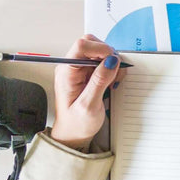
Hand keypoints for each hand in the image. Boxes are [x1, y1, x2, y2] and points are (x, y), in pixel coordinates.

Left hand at [49, 35, 120, 150]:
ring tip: (111, 81)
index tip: (113, 62)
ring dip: (111, 62)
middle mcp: (71, 67)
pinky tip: (110, 82)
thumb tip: (111, 61)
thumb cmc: (77, 124)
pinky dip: (111, 68)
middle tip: (113, 73)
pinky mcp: (87, 73)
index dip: (101, 49)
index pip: (82, 46)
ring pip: (99, 51)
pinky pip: (102, 61)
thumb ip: (100, 81)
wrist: (73, 134)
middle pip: (90, 44)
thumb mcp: (89, 105)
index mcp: (66, 72)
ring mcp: (79, 69)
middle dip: (107, 54)